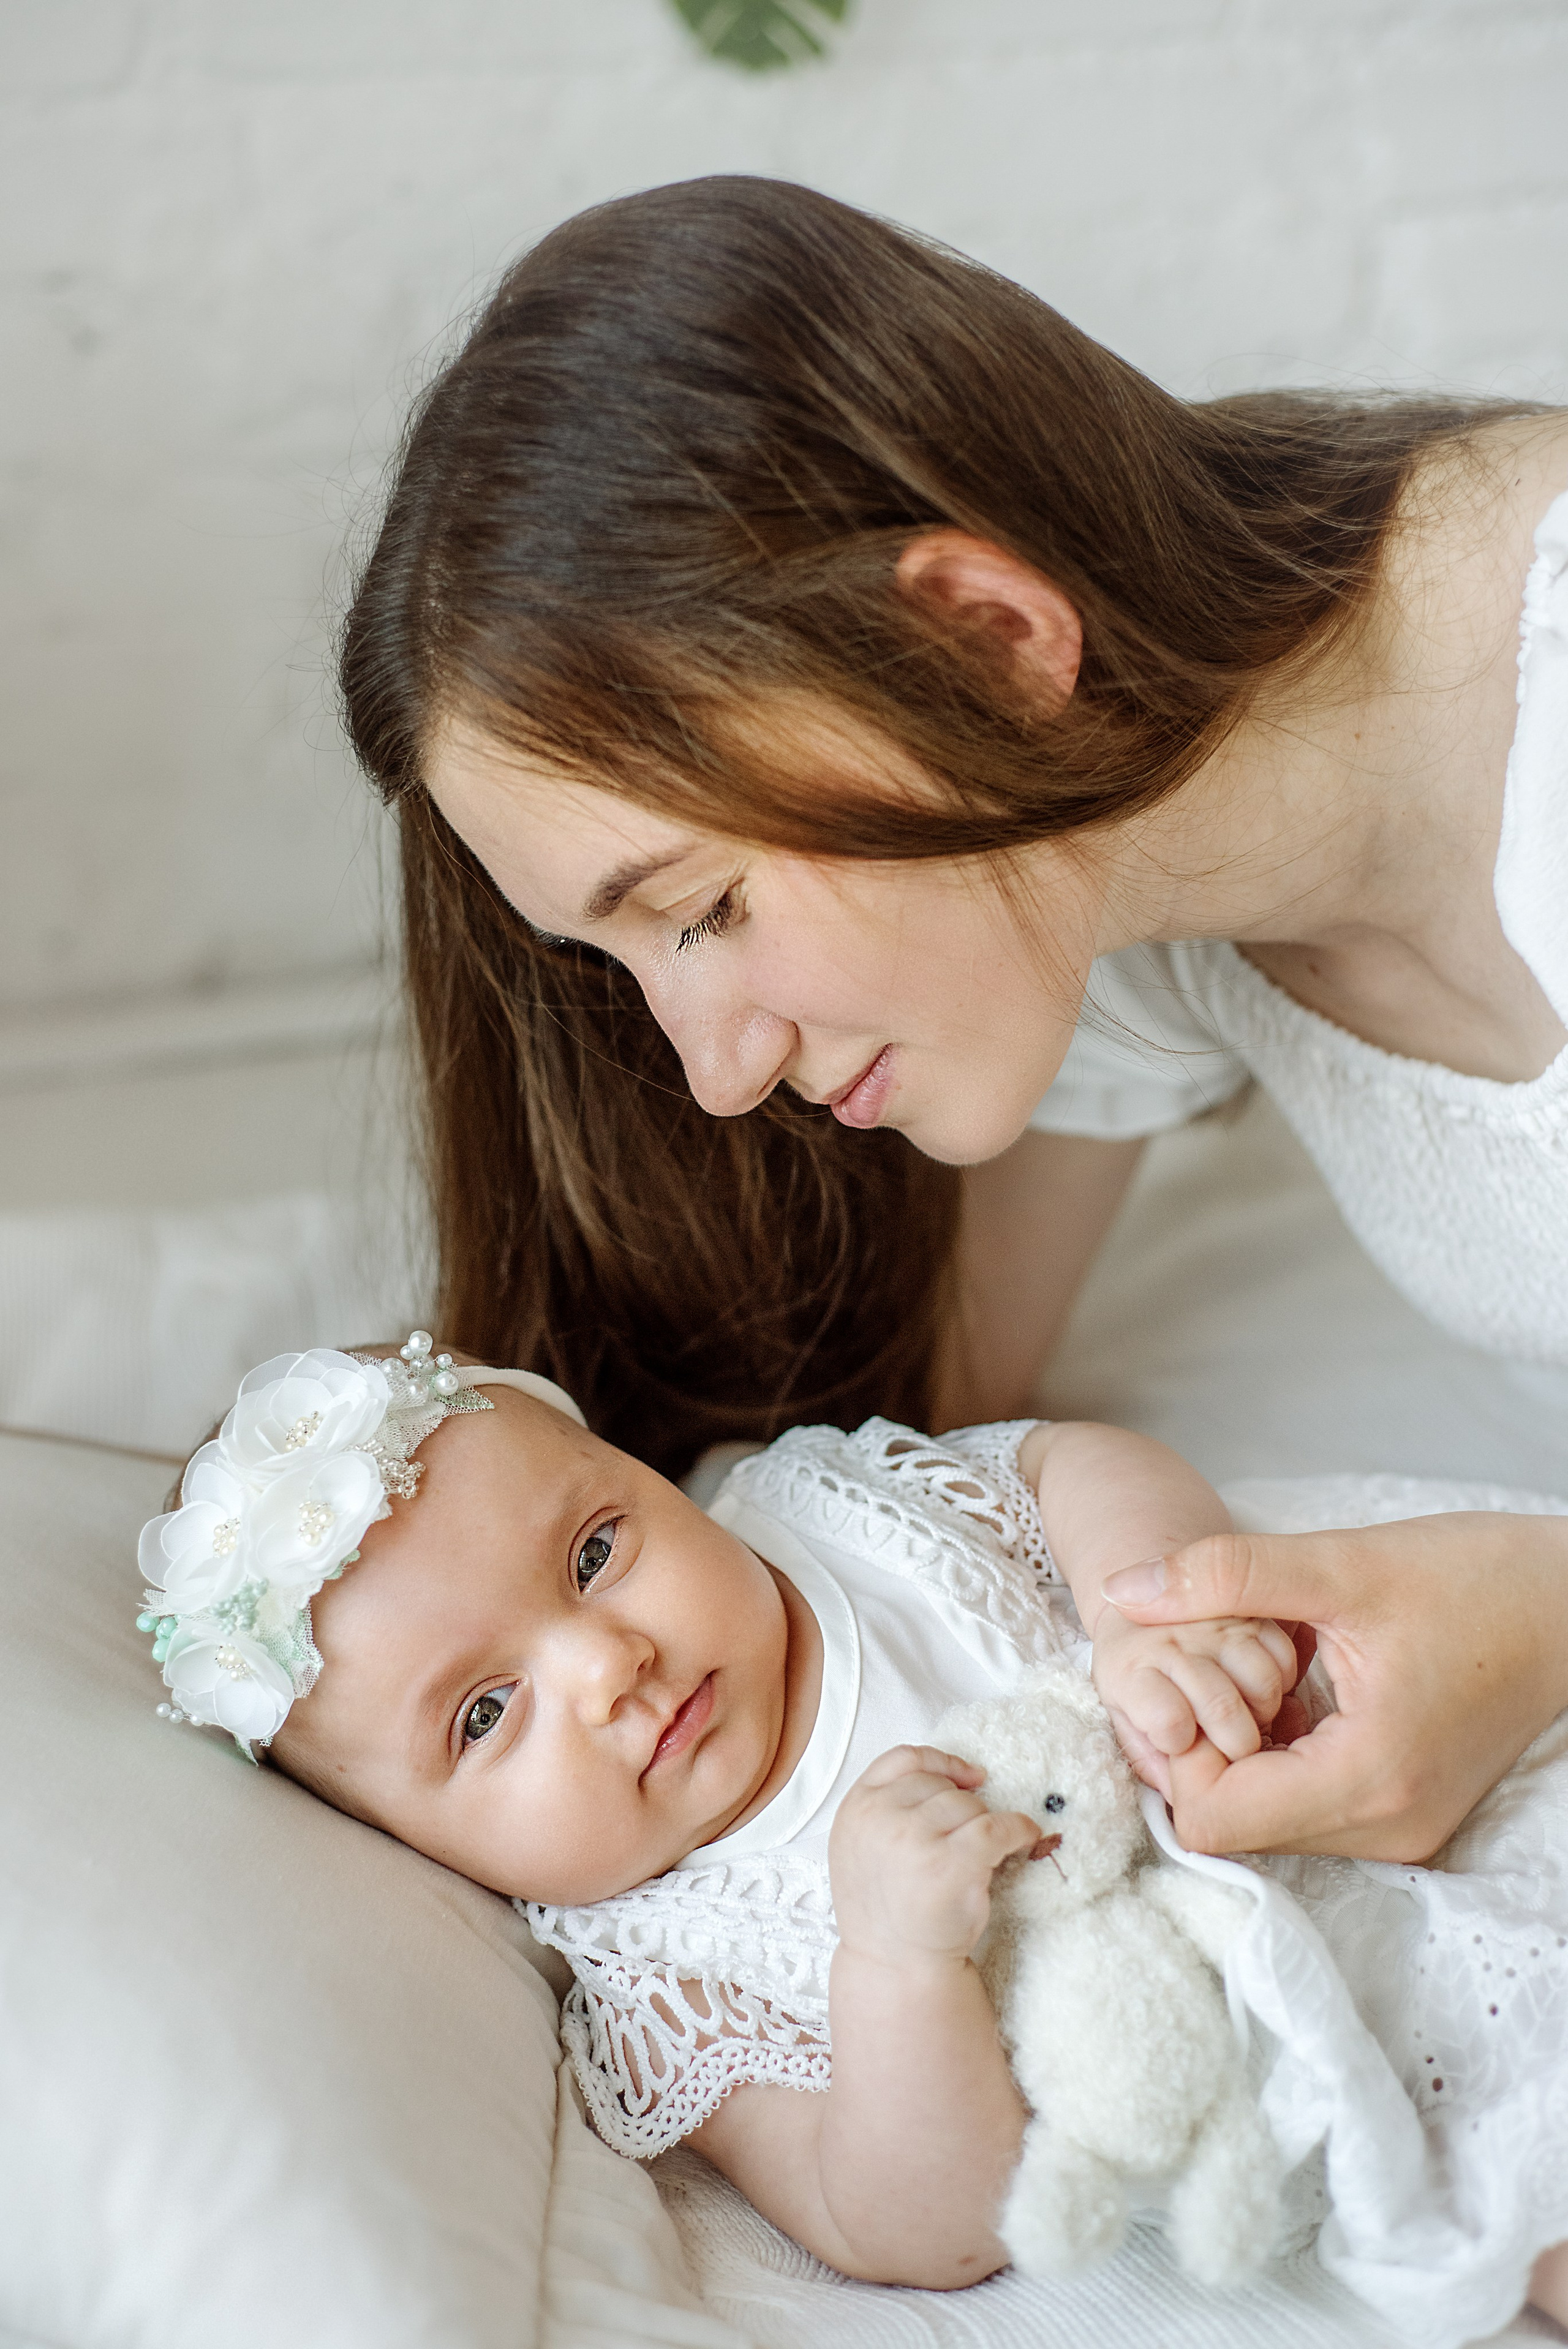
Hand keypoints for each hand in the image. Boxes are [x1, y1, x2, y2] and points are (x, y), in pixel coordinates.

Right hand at [829, 1746, 1039, 1970]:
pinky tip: (1024, 1837)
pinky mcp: (954, 1862)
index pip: (902, 1759)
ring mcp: (915, 1838)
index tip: (966, 1775)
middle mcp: (881, 1818)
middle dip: (959, 1808)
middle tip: (962, 1842)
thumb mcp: (862, 1847)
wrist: (895, 1966)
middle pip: (941, 1784)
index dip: (940, 1762)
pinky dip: (1018, 1829)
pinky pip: (998, 1826)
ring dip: (982, 1824)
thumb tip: (951, 1776)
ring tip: (977, 1856)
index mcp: (856, 1809)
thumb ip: (887, 1807)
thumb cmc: (887, 1910)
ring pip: (969, 1804)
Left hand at [1102, 1512, 1567, 1860]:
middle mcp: (1385, 1826)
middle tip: (1204, 1663)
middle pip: (1235, 1824)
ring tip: (1257, 1668)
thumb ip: (1226, 1575)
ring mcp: (1399, 1826)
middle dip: (1201, 1747)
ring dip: (1240, 1749)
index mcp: (1368, 1777)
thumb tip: (1126, 1589)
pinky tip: (1290, 1685)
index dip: (1175, 1749)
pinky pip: (1306, 1803)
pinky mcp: (1404, 1809)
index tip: (1179, 1675)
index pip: (1213, 1818)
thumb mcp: (1343, 1562)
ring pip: (1268, 1817)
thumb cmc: (1477, 1578)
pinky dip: (1278, 1752)